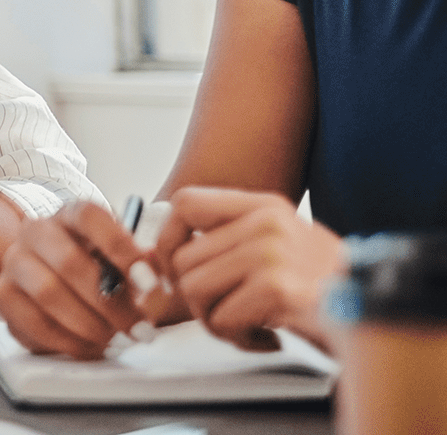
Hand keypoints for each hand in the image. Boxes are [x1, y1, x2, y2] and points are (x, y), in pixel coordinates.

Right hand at [0, 201, 170, 358]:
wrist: (64, 285)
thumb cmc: (102, 273)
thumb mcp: (129, 264)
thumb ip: (147, 272)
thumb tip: (152, 288)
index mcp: (70, 215)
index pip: (89, 216)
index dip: (120, 247)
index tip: (149, 281)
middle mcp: (36, 231)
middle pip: (68, 261)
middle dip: (109, 303)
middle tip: (137, 328)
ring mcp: (14, 261)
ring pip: (48, 293)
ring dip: (88, 324)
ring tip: (114, 339)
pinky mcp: (3, 295)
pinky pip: (32, 322)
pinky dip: (67, 341)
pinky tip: (89, 346)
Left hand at [153, 186, 343, 351]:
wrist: (378, 317)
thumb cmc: (325, 289)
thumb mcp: (279, 246)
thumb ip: (229, 242)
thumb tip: (162, 262)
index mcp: (265, 205)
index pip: (185, 203)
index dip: (166, 239)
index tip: (172, 268)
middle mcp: (266, 222)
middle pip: (183, 259)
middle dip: (196, 298)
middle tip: (227, 313)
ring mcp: (272, 252)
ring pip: (194, 289)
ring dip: (214, 320)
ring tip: (246, 325)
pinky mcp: (277, 287)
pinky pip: (220, 318)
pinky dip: (236, 338)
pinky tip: (266, 336)